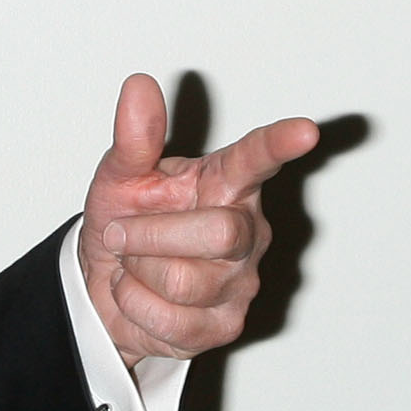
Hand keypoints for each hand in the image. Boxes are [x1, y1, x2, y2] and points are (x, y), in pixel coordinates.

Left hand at [80, 75, 318, 365]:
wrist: (104, 289)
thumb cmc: (126, 223)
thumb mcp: (121, 177)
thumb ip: (136, 138)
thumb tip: (138, 85)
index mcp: (225, 184)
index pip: (257, 160)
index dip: (280, 145)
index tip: (306, 131)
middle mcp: (245, 230)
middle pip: (219, 233)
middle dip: (150, 235)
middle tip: (119, 233)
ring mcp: (241, 281)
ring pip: (184, 280)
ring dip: (136, 272)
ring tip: (132, 264)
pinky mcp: (226, 325)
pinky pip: (172, 320)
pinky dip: (134, 306)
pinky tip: (138, 295)